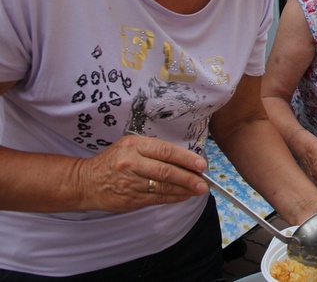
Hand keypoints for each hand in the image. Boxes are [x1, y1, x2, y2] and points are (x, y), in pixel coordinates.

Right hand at [76, 134, 207, 211]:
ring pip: (163, 187)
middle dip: (188, 177)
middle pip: (165, 171)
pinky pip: (156, 198)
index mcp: (134, 146)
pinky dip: (173, 197)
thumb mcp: (131, 146)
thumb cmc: (114, 161)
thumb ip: (154, 151)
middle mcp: (131, 163)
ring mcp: (129, 182)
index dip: (185, 158)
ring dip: (184, 190)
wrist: (85, 181)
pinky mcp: (129, 199)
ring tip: (198, 189)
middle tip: (203, 182)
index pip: (165, 151)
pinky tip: (184, 196)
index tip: (201, 164)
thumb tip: (185, 159)